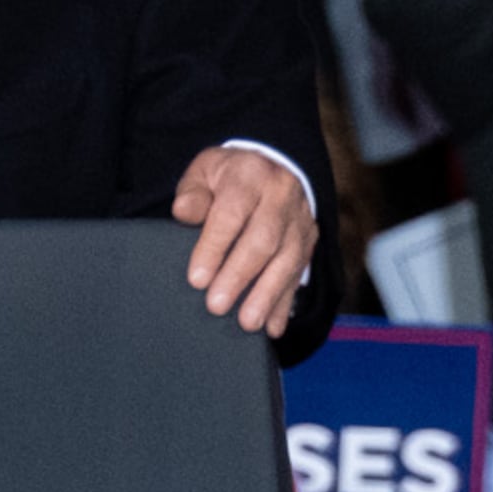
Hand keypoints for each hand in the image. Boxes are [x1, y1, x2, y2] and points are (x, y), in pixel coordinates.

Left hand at [172, 145, 312, 336]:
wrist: (274, 164)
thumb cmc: (230, 175)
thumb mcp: (205, 171)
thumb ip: (193, 192)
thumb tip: (183, 211)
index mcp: (250, 175)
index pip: (232, 213)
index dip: (214, 247)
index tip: (196, 279)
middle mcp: (281, 196)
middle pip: (263, 240)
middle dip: (239, 276)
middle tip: (216, 305)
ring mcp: (299, 220)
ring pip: (287, 260)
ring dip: (266, 295)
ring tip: (247, 323)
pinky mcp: (309, 240)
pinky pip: (299, 274)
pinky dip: (285, 303)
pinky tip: (273, 327)